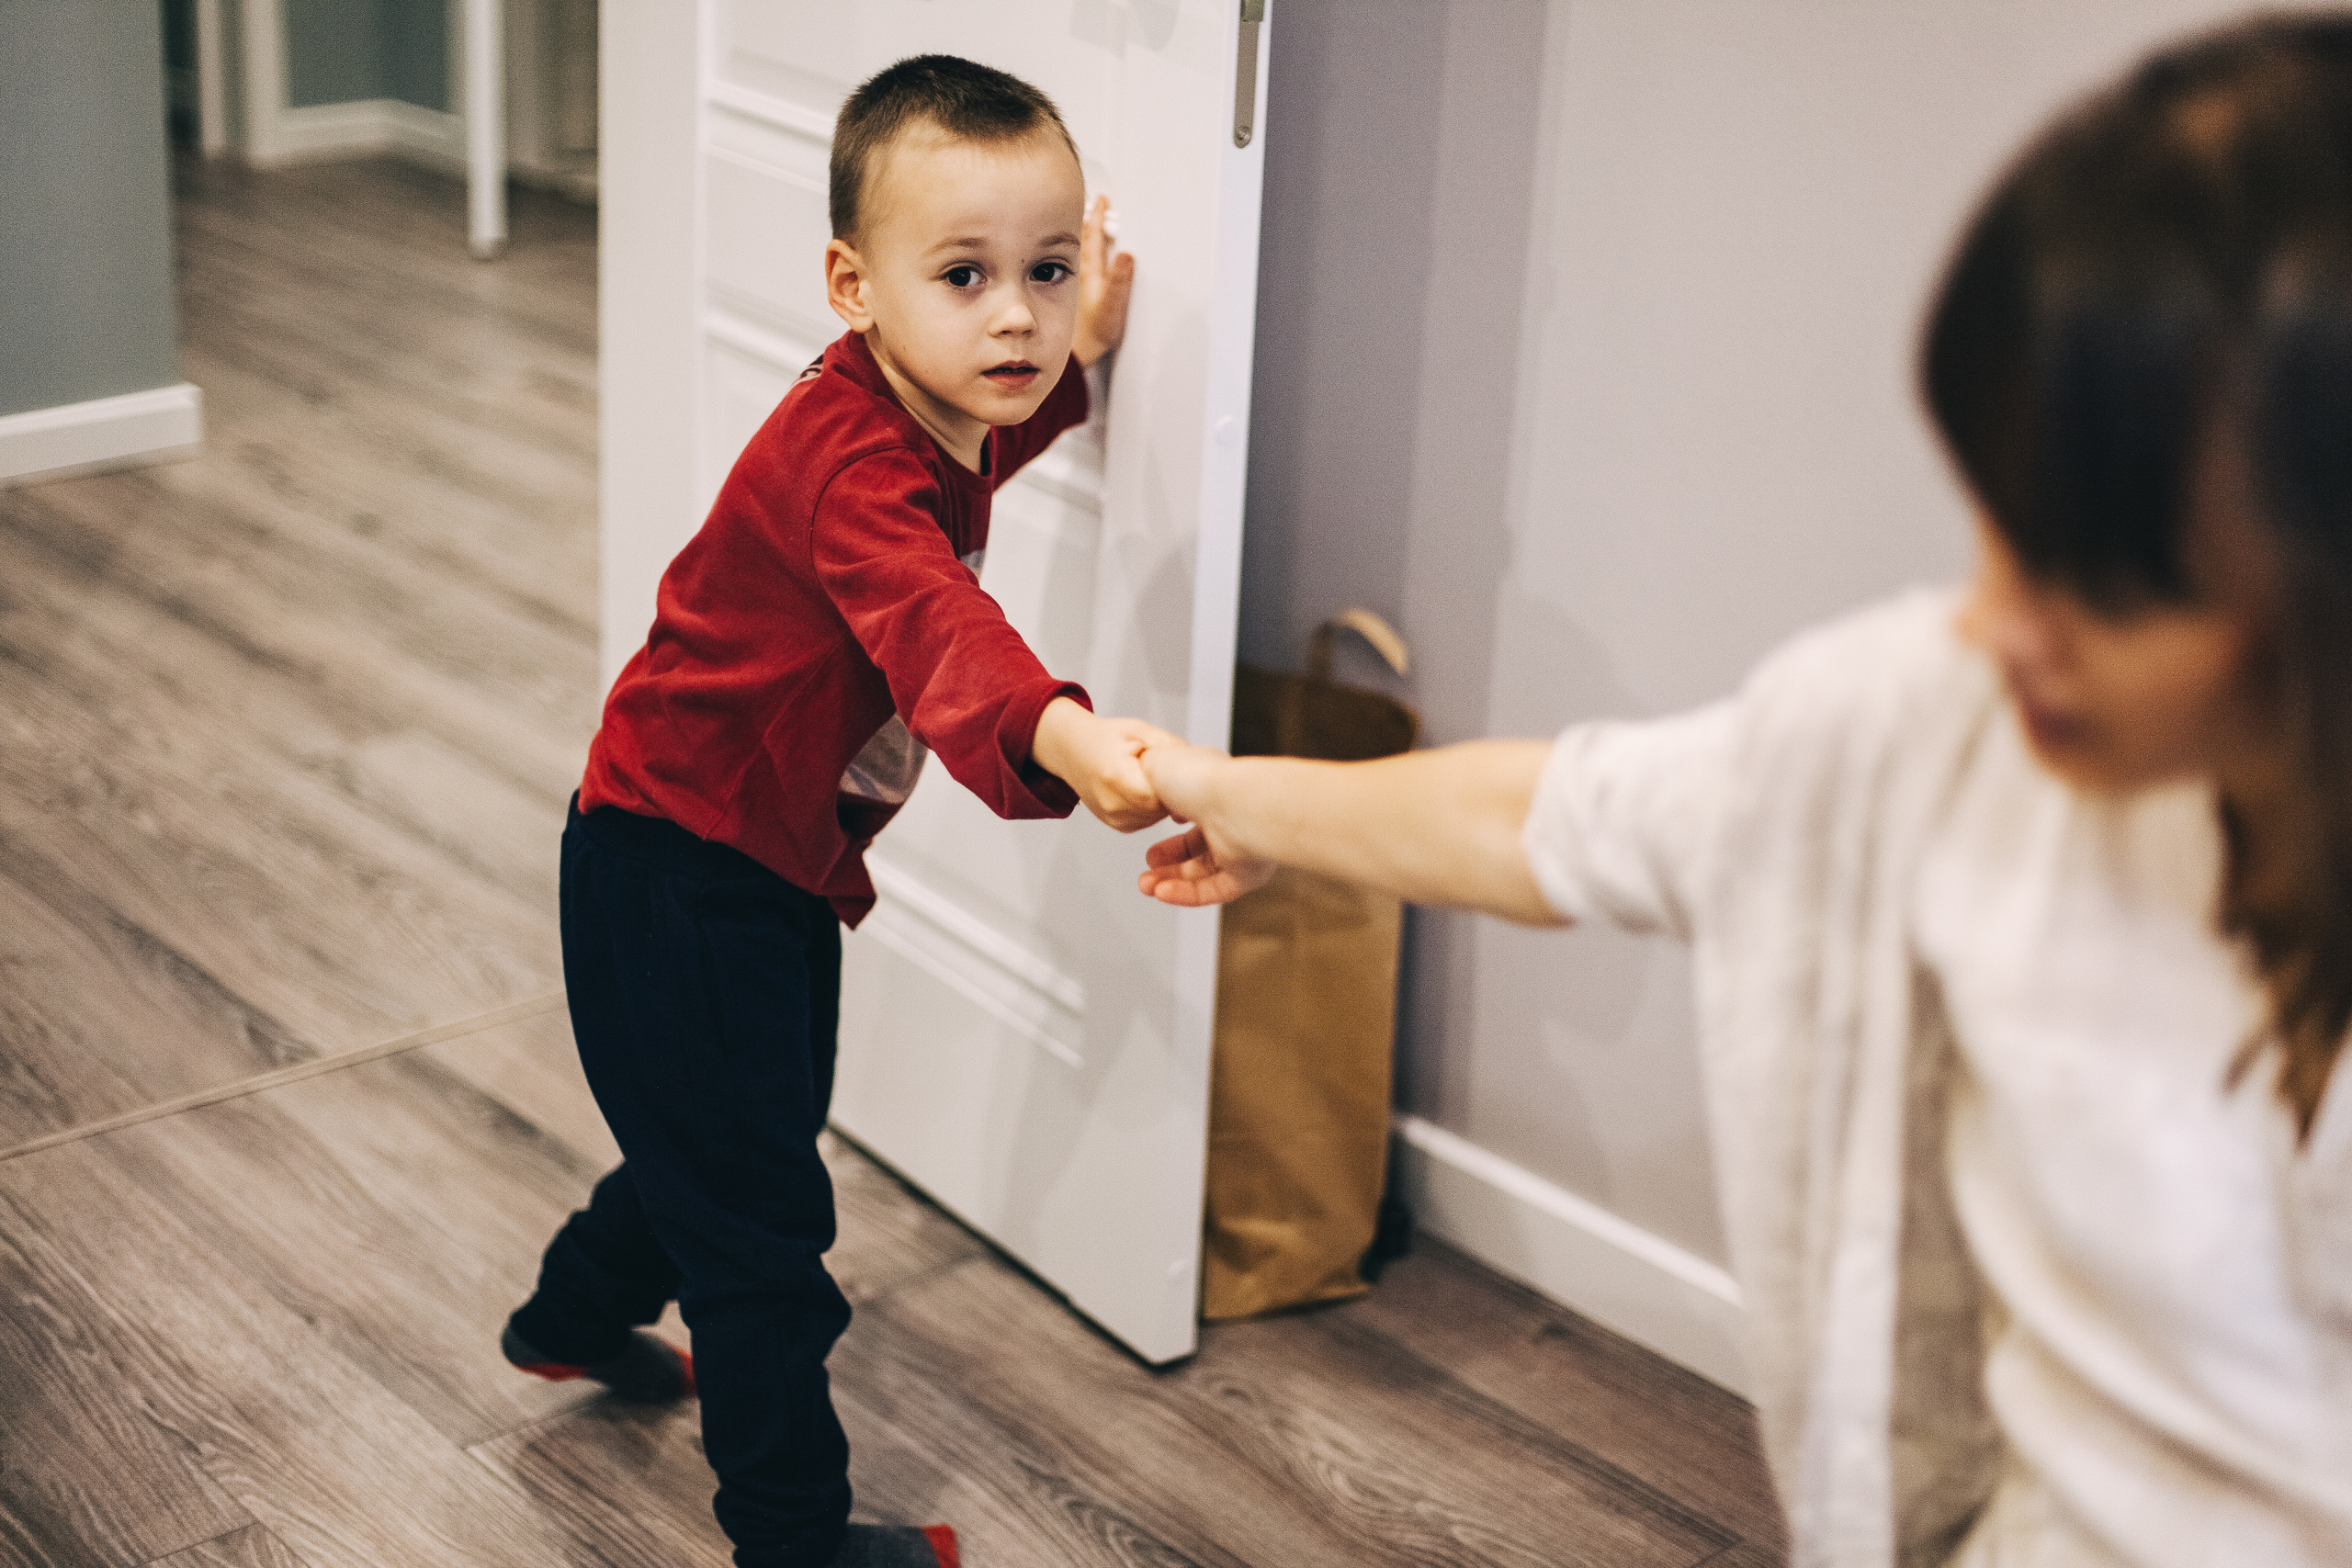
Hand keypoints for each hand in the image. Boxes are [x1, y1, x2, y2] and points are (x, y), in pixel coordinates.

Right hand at [1031, 697, 1174, 831]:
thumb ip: (1168, 746)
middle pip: (1161, 808)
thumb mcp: (1140, 730)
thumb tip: (1192, 764)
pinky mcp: (1118, 825)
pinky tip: (1144, 788)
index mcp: (1116, 776)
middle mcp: (1112, 803)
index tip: (1178, 771)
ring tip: (1150, 777)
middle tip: (1167, 771)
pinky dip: (1152, 806)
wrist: (1072, 750)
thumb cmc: (1103, 739)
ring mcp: (1114, 818)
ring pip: (1157, 817)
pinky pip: (1148, 820)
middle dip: (1170, 791)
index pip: (1159, 795)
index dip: (1174, 783)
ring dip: (1162, 799)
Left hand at [1072, 194, 1135, 367]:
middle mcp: (1082, 273)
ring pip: (1080, 250)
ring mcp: (1078, 282)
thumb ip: (1119, 281)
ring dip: (1084, 234)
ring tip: (1086, 220)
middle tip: (1093, 203)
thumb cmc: (1092, 332)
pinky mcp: (1078, 292)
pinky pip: (1078, 264)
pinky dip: (1081, 253)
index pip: (1093, 236)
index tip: (1101, 199)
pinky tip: (1081, 255)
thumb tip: (1126, 254)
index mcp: (1090, 271)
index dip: (1098, 215)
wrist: (1076, 353)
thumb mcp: (1111, 306)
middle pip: (1084, 239)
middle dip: (1089, 219)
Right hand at [1135, 740, 1275, 905]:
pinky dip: (1186, 894)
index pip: (1192, 810)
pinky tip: (1162, 893)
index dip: (1167, 823)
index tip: (1146, 829)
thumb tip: (1144, 786)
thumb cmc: (1203, 779)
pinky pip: (1214, 890)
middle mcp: (1231, 818)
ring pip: (1204, 873)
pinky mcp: (1247, 873)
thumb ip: (1149, 776)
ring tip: (1147, 885)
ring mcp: (1241, 846)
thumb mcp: (1157, 765)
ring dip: (1171, 881)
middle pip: (1198, 848)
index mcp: (1214, 790)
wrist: (1232, 804)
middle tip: (1148, 865)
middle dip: (1167, 861)